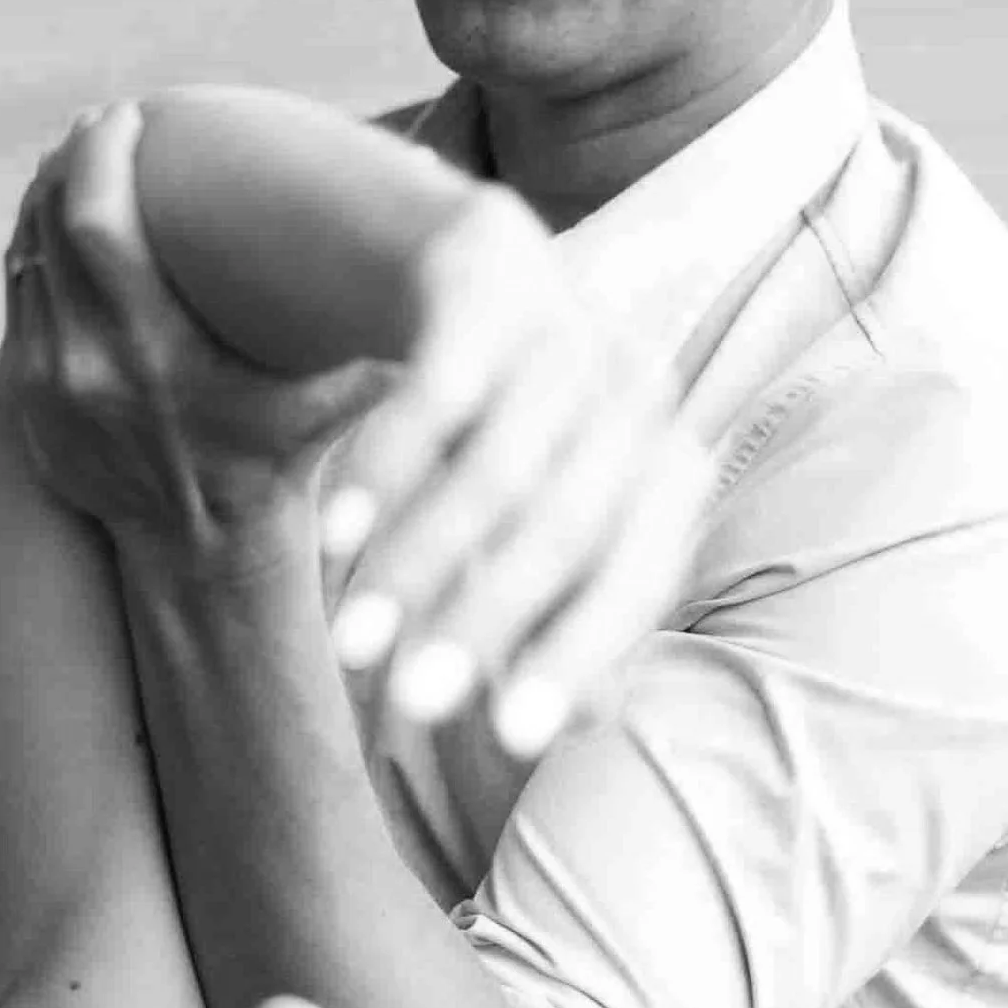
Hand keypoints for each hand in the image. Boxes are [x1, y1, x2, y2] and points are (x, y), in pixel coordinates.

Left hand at [2, 133, 390, 547]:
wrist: (204, 558)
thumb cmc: (279, 465)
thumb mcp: (329, 403)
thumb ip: (377, 332)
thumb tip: (437, 225)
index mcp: (152, 353)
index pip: (99, 223)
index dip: (101, 156)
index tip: (127, 112)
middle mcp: (85, 367)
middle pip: (49, 228)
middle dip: (68, 163)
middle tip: (100, 122)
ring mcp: (48, 389)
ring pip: (26, 262)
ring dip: (45, 205)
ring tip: (74, 162)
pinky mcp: (28, 407)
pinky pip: (21, 306)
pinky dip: (36, 257)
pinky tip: (60, 231)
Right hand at [316, 181, 717, 760]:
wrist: (466, 269)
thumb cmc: (520, 427)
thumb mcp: (550, 518)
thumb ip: (569, 612)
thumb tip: (597, 723)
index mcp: (669, 462)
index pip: (635, 574)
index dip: (576, 656)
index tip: (508, 738)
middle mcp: (636, 390)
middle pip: (567, 526)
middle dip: (483, 621)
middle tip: (407, 704)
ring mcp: (567, 324)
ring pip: (497, 466)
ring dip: (419, 562)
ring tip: (352, 641)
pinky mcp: (490, 273)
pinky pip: (438, 388)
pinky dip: (388, 470)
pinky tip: (337, 537)